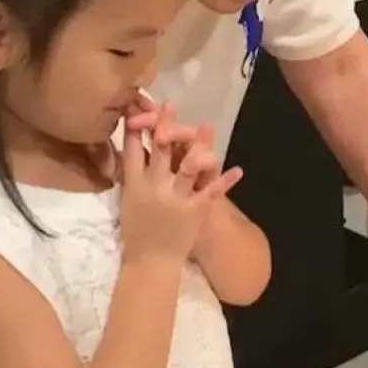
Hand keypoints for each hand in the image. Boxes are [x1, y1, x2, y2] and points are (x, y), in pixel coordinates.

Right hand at [121, 102, 241, 262]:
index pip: (132, 149)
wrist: (149, 262)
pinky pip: (212, 192)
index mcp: (134, 184)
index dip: (137, 126)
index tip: (141, 107)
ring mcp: (176, 198)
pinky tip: (238, 169)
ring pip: (188, 165)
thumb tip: (135, 149)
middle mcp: (154, 187)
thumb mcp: (129, 199)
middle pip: (159, 149)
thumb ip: (133, 174)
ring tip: (207, 125)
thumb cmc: (137, 231)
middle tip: (170, 105)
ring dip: (198, 144)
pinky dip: (225, 180)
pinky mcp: (194, 211)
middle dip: (164, 124)